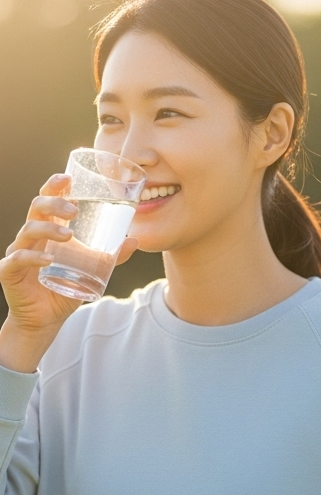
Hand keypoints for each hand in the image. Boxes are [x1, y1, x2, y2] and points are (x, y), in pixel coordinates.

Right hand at [0, 174, 137, 371]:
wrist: (47, 317)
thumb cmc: (67, 286)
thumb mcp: (92, 268)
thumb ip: (111, 255)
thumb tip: (134, 240)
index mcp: (48, 229)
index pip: (48, 201)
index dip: (54, 186)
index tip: (67, 177)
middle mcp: (32, 236)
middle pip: (36, 208)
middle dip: (53, 202)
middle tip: (73, 208)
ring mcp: (19, 252)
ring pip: (28, 230)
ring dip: (48, 228)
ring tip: (68, 234)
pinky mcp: (10, 271)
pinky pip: (18, 259)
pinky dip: (33, 257)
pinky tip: (47, 259)